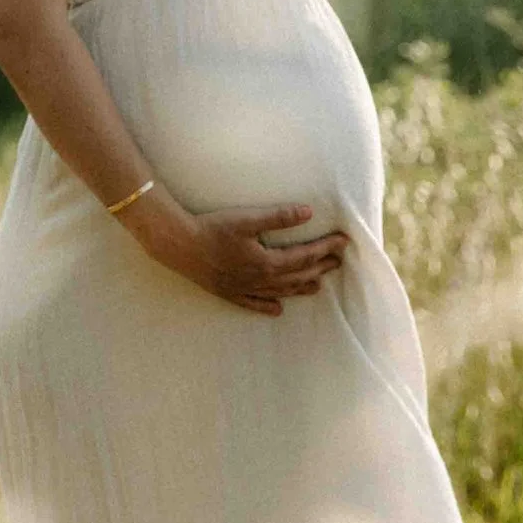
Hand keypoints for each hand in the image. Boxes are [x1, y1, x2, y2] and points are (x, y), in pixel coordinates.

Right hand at [122, 197, 349, 315]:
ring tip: (318, 284)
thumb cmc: (212, 228)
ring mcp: (245, 289)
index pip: (305, 255)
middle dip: (320, 267)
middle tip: (338, 262)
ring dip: (301, 287)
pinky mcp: (229, 292)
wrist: (178, 245)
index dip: (326, 247)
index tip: (344, 242)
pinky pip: (254, 303)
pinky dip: (268, 306)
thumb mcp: (247, 219)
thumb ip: (278, 217)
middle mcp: (260, 279)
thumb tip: (308, 212)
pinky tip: (278, 309)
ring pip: (281, 291)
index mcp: (268, 261)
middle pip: (297, 274)